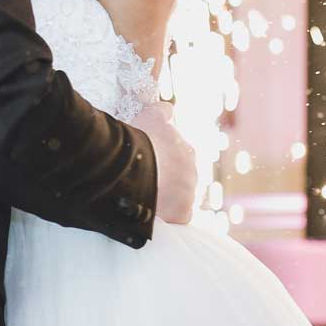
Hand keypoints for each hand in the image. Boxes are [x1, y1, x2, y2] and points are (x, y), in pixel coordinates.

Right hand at [134, 101, 198, 225]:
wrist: (132, 167)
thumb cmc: (139, 140)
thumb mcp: (149, 117)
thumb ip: (161, 112)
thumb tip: (168, 107)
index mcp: (188, 150)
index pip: (179, 159)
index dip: (162, 162)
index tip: (148, 165)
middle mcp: (193, 172)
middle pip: (181, 180)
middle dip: (166, 181)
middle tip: (145, 183)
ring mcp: (190, 194)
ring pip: (180, 199)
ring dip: (166, 200)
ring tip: (145, 199)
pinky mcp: (182, 214)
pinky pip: (177, 218)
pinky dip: (168, 217)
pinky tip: (153, 214)